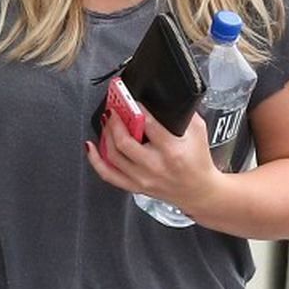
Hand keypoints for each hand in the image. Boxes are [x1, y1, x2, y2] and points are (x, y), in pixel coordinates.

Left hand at [87, 105, 219, 217]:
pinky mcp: (135, 186)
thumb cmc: (198, 161)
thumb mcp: (198, 131)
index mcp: (171, 150)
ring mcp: (142, 178)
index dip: (135, 107)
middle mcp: (154, 165)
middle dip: (115, 120)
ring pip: (113, 155)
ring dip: (106, 134)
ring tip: (107, 121)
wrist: (199, 191)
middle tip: (114, 108)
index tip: (130, 97)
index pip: (147, 123)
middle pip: (124, 140)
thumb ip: (182, 114)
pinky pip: (108, 174)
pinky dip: (96, 160)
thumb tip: (162, 100)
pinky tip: (90, 147)